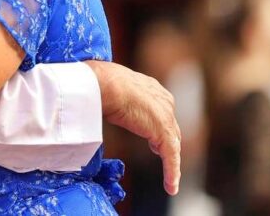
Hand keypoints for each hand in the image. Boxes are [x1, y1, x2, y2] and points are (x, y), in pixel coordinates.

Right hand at [86, 60, 180, 195]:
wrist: (103, 84)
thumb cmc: (98, 82)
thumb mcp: (110, 90)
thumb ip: (113, 99)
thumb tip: (97, 100)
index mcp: (151, 88)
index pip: (160, 112)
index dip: (157, 127)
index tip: (152, 140)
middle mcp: (163, 101)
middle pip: (170, 128)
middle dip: (167, 143)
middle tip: (157, 154)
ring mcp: (165, 116)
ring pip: (172, 145)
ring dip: (171, 163)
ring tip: (169, 179)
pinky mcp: (163, 132)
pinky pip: (171, 157)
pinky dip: (171, 173)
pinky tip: (170, 187)